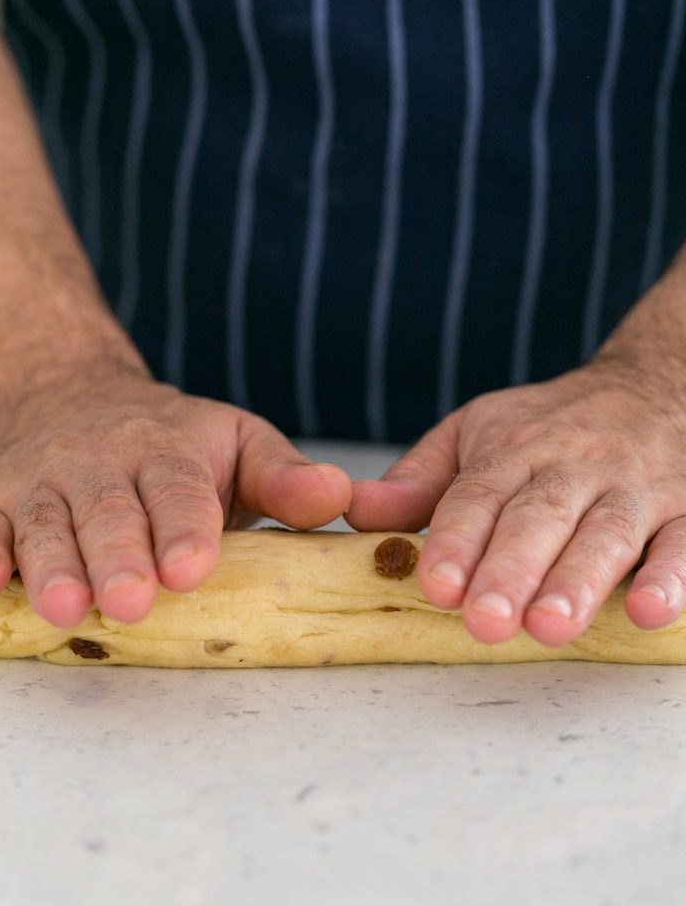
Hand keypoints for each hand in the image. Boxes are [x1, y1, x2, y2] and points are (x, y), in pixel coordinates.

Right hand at [0, 365, 350, 627]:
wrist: (67, 393)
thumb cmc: (169, 440)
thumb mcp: (236, 443)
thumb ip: (283, 477)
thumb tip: (341, 497)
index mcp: (169, 450)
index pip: (178, 488)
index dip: (184, 528)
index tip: (193, 568)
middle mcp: (103, 463)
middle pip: (110, 511)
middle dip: (119, 557)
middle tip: (131, 601)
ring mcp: (45, 481)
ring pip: (47, 525)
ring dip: (52, 566)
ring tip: (65, 608)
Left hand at [346, 362, 685, 645]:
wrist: (651, 385)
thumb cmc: (546, 425)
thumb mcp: (475, 433)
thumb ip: (419, 478)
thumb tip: (358, 512)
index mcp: (512, 450)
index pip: (477, 496)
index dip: (455, 540)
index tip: (434, 585)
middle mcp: (570, 467)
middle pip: (538, 518)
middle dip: (511, 569)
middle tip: (486, 620)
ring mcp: (631, 488)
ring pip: (606, 533)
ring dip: (579, 580)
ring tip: (550, 625)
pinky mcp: (685, 508)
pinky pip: (684, 541)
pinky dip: (672, 576)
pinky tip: (651, 610)